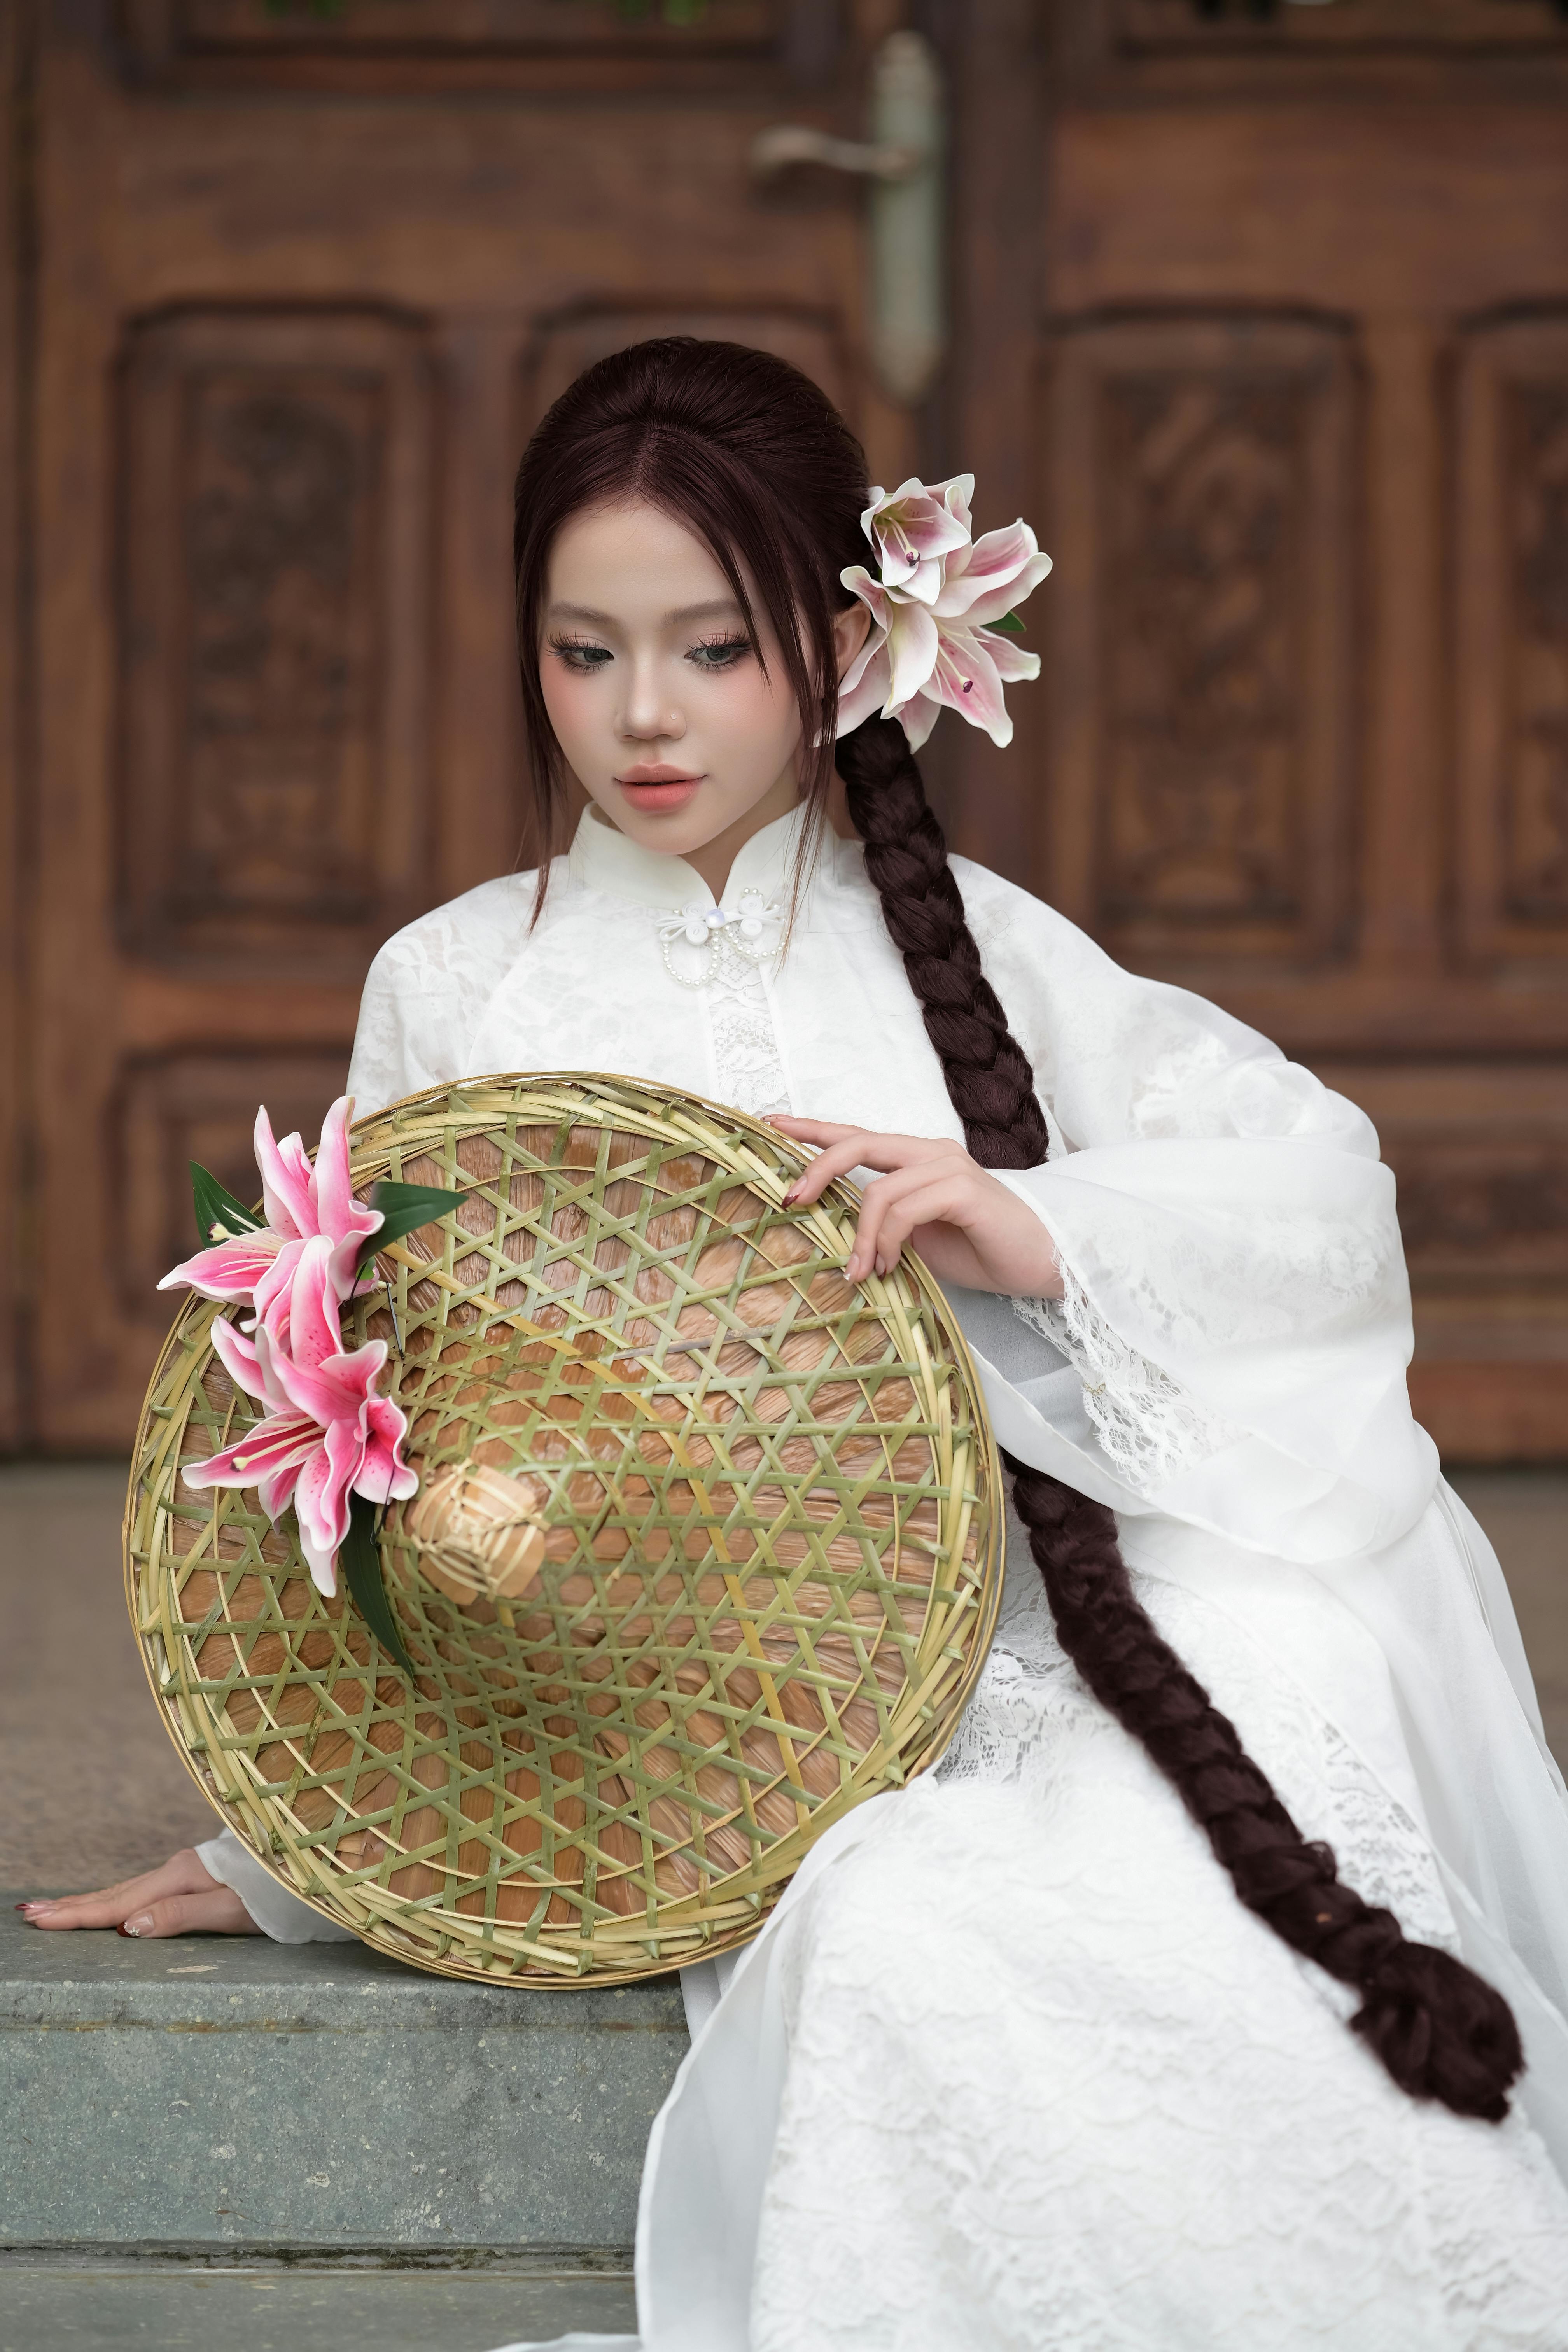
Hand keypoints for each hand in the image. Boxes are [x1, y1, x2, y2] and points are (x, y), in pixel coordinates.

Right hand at [17, 1849, 260, 1938]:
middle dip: (71, 1907)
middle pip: (115, 1894)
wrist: (308, 1861)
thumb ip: (181, 1914)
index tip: (38, 1919)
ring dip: (89, 1902)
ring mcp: (185, 1871)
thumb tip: (130, 1926)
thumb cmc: (276, 1892)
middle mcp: (177, 1869)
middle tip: (29, 1914)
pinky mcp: (194, 1878)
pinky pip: (144, 1890)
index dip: (77, 1915)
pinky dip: (116, 1899)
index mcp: (180, 1876)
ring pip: (127, 1891)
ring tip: (54, 1910)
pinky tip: (109, 1907)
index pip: (118, 1905)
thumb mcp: (232, 1909)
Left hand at [772, 1119, 1063, 1297]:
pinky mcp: (963, 1190)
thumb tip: (839, 1237)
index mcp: (917, 1159)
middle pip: (858, 1144)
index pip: (857, 1136)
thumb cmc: (980, 1250)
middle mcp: (931, 1153)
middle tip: (791, 1201)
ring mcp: (949, 1167)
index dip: (813, 1129)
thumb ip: (883, 1226)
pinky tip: (892, 1266)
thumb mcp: (918, 1240)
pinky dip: (890, 1240)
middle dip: (816, 1169)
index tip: (771, 1123)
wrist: (1042, 1262)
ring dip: (861, 1236)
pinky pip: (906, 1208)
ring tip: (861, 1272)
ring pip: (879, 1189)